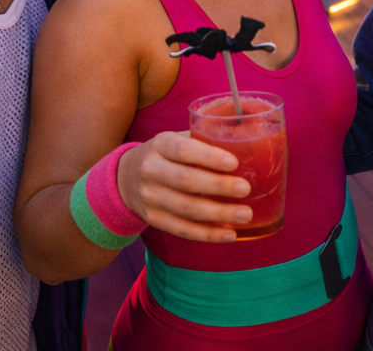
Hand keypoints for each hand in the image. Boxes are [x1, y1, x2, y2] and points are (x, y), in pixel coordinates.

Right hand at [116, 131, 251, 242]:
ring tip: (245, 215)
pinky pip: (182, 229)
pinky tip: (230, 234)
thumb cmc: (165, 155)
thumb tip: (243, 141)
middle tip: (245, 189)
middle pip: (186, 181)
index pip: (183, 150)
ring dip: (218, 214)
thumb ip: (201, 139)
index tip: (234, 163)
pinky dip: (208, 234)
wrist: (126, 177)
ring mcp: (150, 197)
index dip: (209, 157)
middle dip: (218, 186)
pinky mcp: (153, 219)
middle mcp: (151, 170)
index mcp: (160, 144)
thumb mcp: (175, 139)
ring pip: (186, 209)